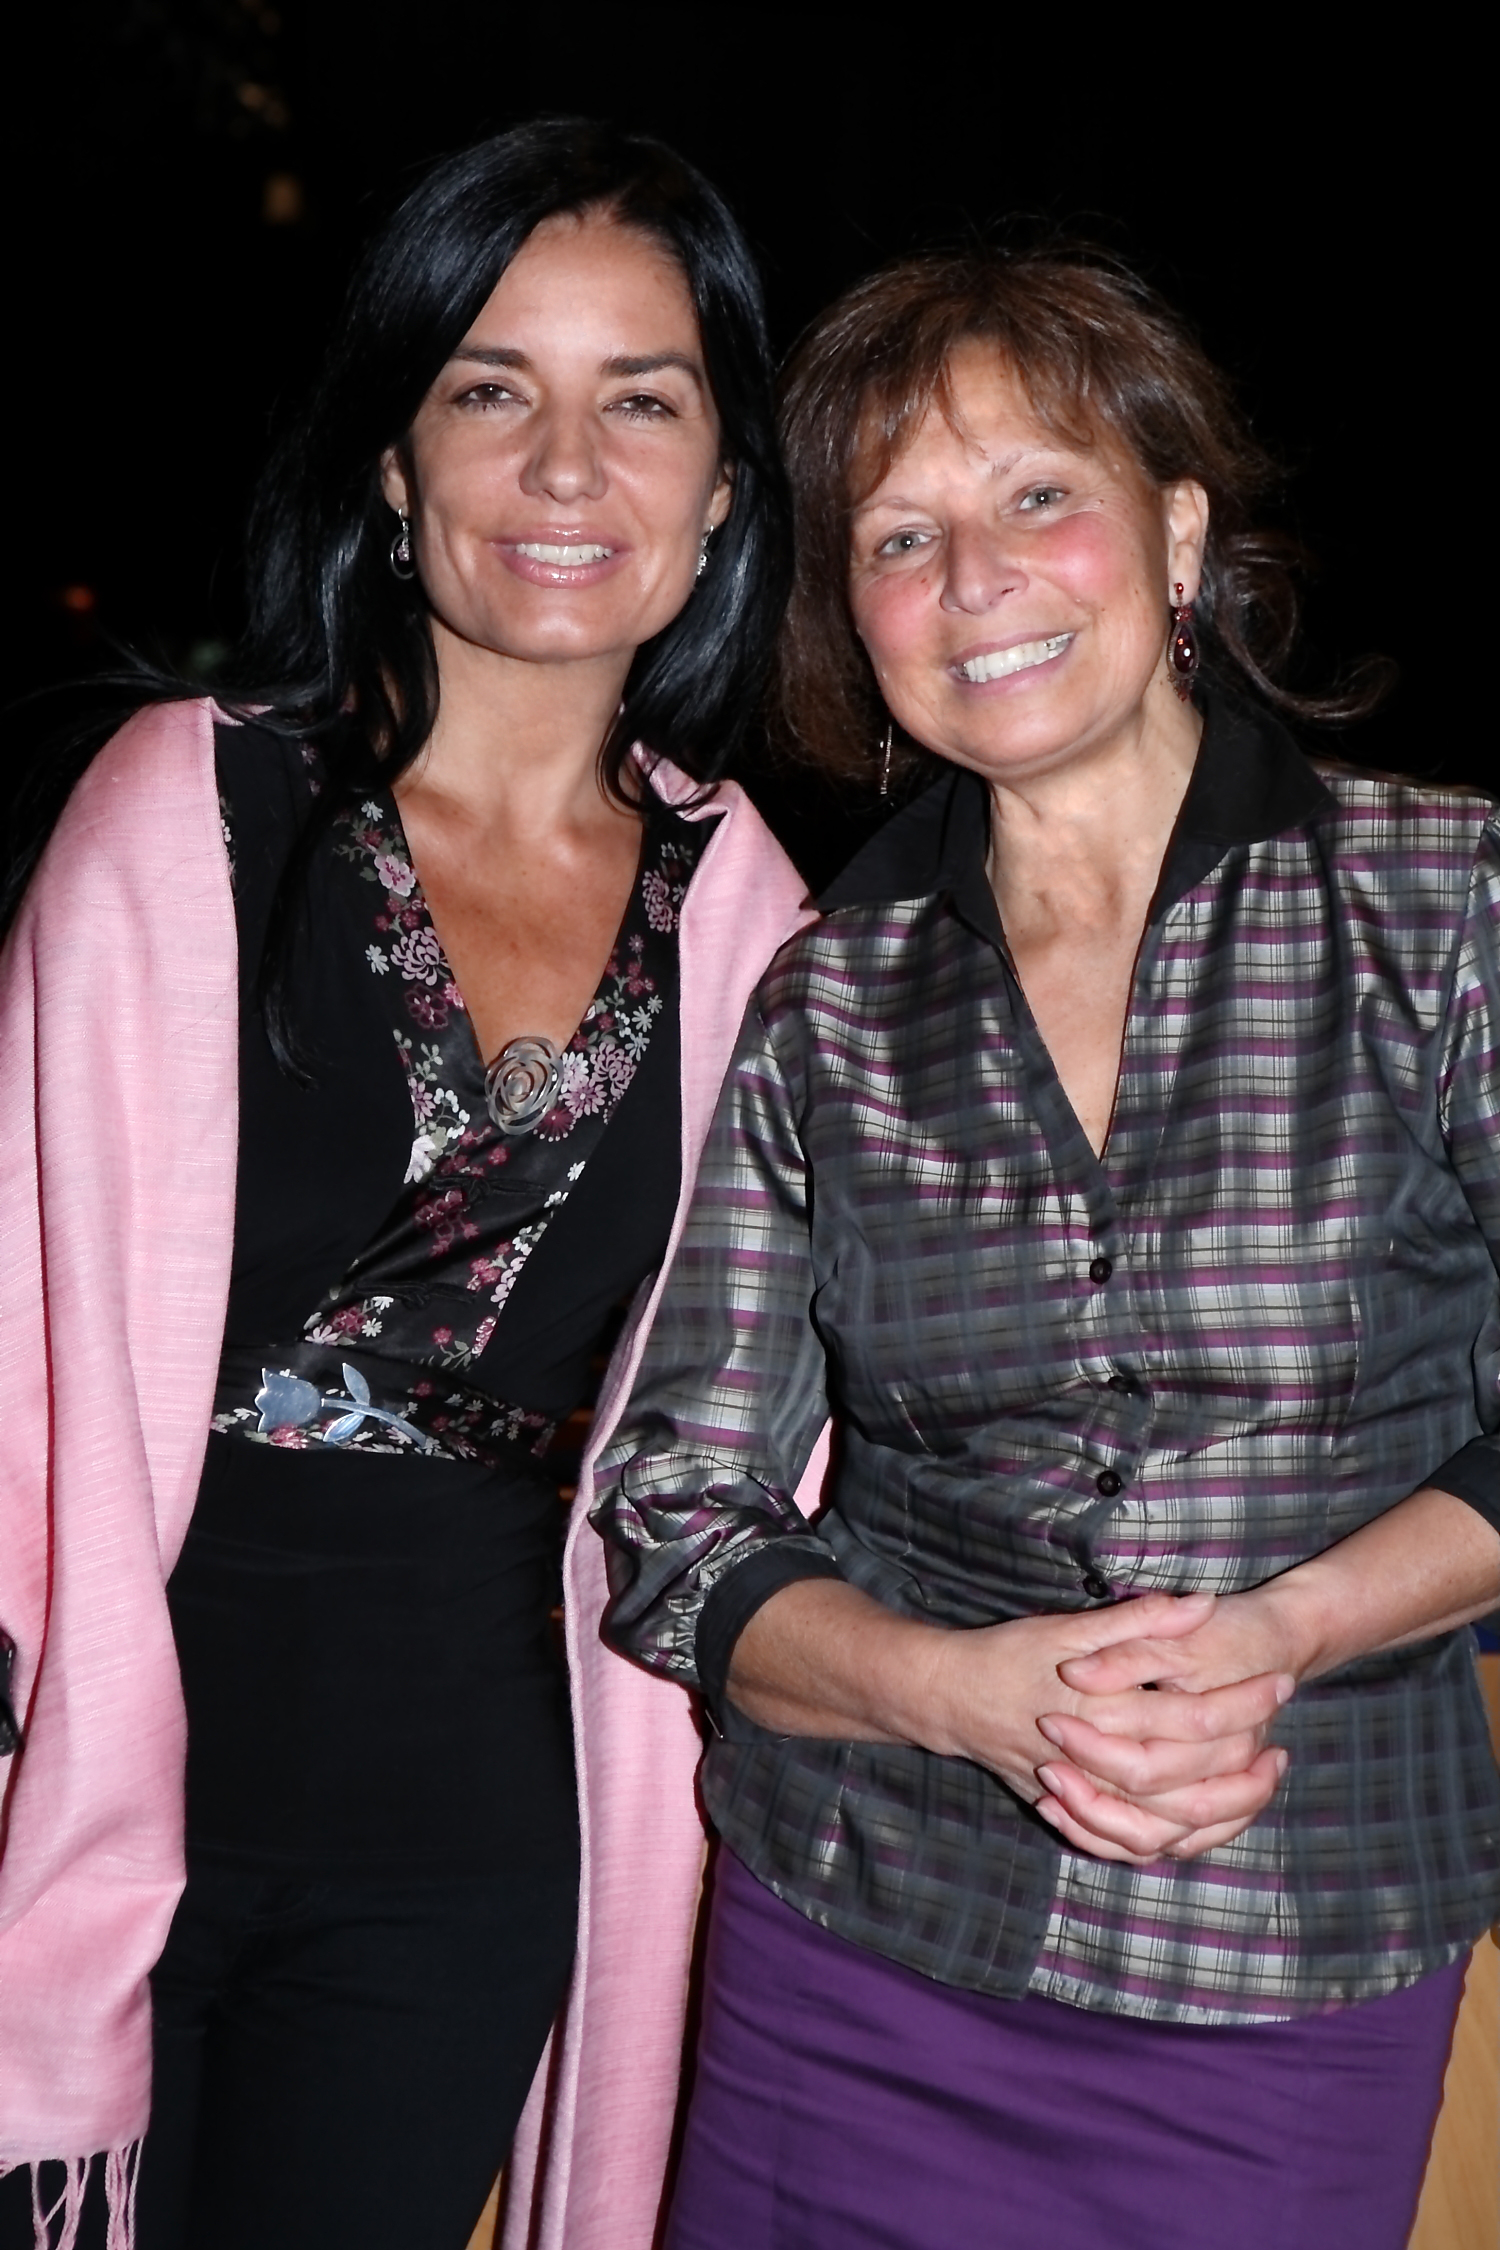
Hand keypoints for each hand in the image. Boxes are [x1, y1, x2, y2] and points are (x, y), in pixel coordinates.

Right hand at [925, 1591, 1293, 1865]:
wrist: (950, 1700)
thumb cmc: (1009, 1655)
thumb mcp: (1071, 1627)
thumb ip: (1140, 1620)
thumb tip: (1202, 1605)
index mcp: (1103, 1710)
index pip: (1193, 1716)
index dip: (1243, 1701)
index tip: (1280, 1681)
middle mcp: (1098, 1762)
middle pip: (1191, 1784)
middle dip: (1246, 1769)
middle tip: (1284, 1748)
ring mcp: (1085, 1796)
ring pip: (1167, 1828)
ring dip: (1220, 1812)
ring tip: (1256, 1786)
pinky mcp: (1076, 1812)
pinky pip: (1133, 1846)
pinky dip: (1174, 1840)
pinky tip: (1205, 1821)